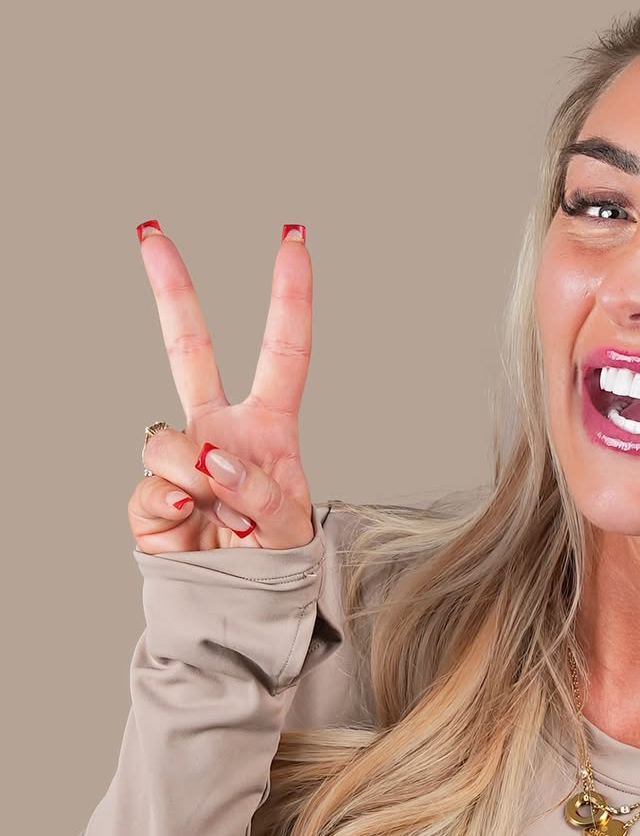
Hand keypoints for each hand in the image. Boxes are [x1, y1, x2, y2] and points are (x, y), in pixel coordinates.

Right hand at [127, 221, 315, 552]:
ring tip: (223, 517)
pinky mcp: (148, 496)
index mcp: (268, 424)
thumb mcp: (288, 526)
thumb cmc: (272, 555)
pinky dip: (173, 512)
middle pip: (189, 347)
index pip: (283, 349)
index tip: (294, 238)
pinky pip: (151, 491)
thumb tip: (211, 456)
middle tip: (152, 233)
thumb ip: (259, 489)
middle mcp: (220, 428)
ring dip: (199, 483)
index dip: (289, 294)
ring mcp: (181, 458)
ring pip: (169, 442)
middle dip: (172, 289)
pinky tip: (191, 526)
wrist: (233, 602)